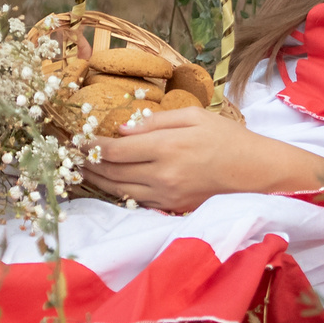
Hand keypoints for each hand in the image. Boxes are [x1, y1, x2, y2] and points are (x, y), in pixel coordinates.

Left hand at [85, 105, 278, 214]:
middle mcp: (163, 175)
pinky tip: (107, 182)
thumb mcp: (194, 116)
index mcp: (167, 147)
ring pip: (120, 190)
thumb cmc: (227, 138)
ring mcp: (167, 195)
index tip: (76, 140)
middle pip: (112, 173)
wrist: (255, 172)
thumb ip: (156, 121)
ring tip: (80, 170)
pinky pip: (137, 201)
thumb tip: (123, 129)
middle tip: (69, 156)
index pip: (115, 151)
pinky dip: (117, 192)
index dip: (91, 147)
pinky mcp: (172, 206)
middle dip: (87, 164)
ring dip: (97, 180)